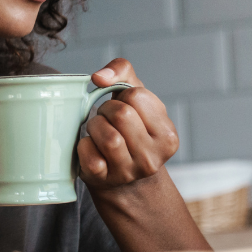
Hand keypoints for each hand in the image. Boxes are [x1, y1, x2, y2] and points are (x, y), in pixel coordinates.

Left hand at [77, 59, 177, 193]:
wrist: (124, 179)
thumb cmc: (130, 129)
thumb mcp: (136, 98)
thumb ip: (122, 72)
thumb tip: (99, 77)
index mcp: (167, 136)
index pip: (137, 96)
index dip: (123, 96)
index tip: (124, 107)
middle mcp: (153, 158)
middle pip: (122, 115)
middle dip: (107, 110)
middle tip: (106, 117)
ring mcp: (129, 172)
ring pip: (108, 137)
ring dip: (95, 126)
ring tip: (98, 130)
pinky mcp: (105, 180)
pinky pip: (89, 154)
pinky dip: (84, 145)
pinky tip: (92, 147)